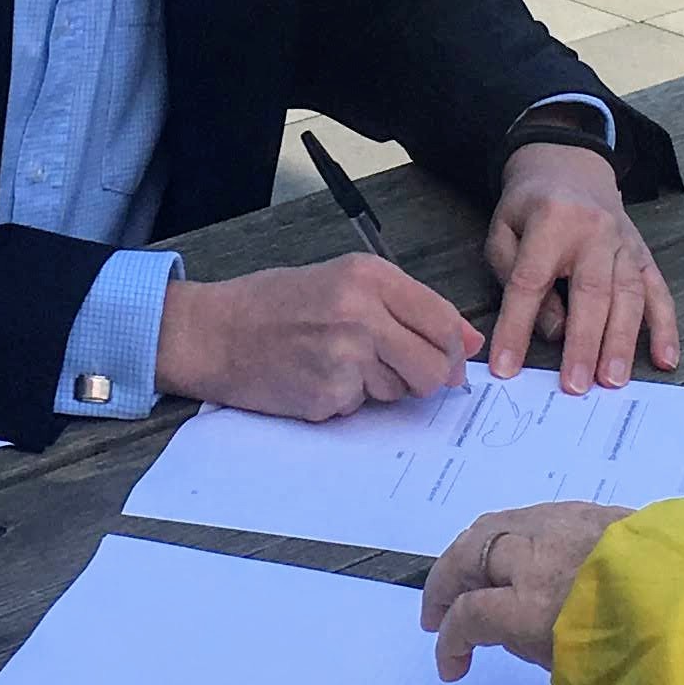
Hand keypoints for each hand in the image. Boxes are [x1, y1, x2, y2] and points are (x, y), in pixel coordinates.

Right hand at [156, 257, 478, 418]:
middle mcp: (362, 312)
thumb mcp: (343, 283)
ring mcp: (345, 356)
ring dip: (379, 388)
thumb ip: (407, 307)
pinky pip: (361, 407)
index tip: (451, 362)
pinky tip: (315, 378)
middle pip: (432, 366)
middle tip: (396, 372)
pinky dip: (345, 401)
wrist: (215, 332)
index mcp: (369, 277)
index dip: (453, 349)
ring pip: (400, 391)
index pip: (442, 320)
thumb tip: (468, 342)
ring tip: (337, 363)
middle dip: (424, 379)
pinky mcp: (328, 393)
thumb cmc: (275, 305)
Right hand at [419, 501, 627, 679]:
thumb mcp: (580, 667)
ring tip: (464, 579)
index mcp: (535, 603)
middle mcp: (540, 555)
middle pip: (470, 555)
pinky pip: (530, 517)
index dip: (451, 642)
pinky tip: (513, 554)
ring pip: (495, 525)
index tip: (452, 667)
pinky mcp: (589, 510)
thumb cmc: (644, 646)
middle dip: (445, 585)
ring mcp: (564, 525)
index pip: (471, 616)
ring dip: (471, 554)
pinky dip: (509, 536)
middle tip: (437, 614)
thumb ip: (539, 648)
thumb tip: (515, 636)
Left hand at [484, 145, 679, 391]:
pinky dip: (665, 328)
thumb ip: (515, 277)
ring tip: (613, 381)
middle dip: (583, 343)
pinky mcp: (643, 255)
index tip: (507, 368)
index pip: (530, 282)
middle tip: (575, 386)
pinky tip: (665, 360)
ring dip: (622, 343)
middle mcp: (594, 231)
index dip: (516, 328)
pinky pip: (658, 292)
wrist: (570, 164)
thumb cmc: (529, 207)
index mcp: (552, 221)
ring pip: (628, 296)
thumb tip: (552, 330)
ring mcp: (624, 244)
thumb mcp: (503, 231)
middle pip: (590, 293)